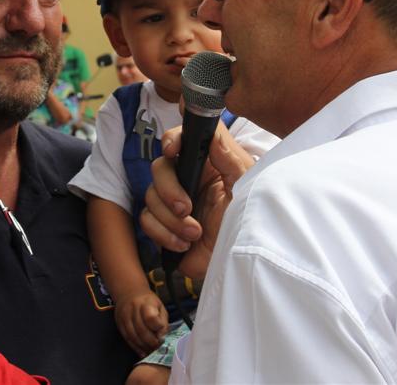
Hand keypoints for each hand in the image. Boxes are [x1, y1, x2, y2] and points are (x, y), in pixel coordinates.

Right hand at [114, 289, 168, 356]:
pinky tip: (143, 352)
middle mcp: (133, 309)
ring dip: (144, 347)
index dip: (158, 329)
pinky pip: (127, 339)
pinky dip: (136, 348)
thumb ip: (163, 322)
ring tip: (151, 351)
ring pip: (133, 336)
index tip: (163, 335)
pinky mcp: (119, 324)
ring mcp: (124, 317)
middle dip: (151, 342)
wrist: (128, 293)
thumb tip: (162, 338)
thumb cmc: (148, 302)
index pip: (151, 318)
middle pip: (142, 330)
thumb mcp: (160, 307)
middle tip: (158, 347)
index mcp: (146, 302)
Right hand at [139, 123, 252, 278]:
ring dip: (172, 219)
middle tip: (187, 208)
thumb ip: (231, 160)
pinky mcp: (163, 224)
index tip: (172, 150)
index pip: (183, 138)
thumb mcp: (247, 189)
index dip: (173, 139)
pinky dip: (163, 234)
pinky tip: (184, 244)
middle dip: (169, 189)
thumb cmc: (249, 222)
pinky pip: (147, 221)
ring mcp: (172, 202)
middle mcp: (186, 178)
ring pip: (150, 196)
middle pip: (159, 167)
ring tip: (195, 234)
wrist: (238, 262)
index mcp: (206, 164)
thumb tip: (212, 134)